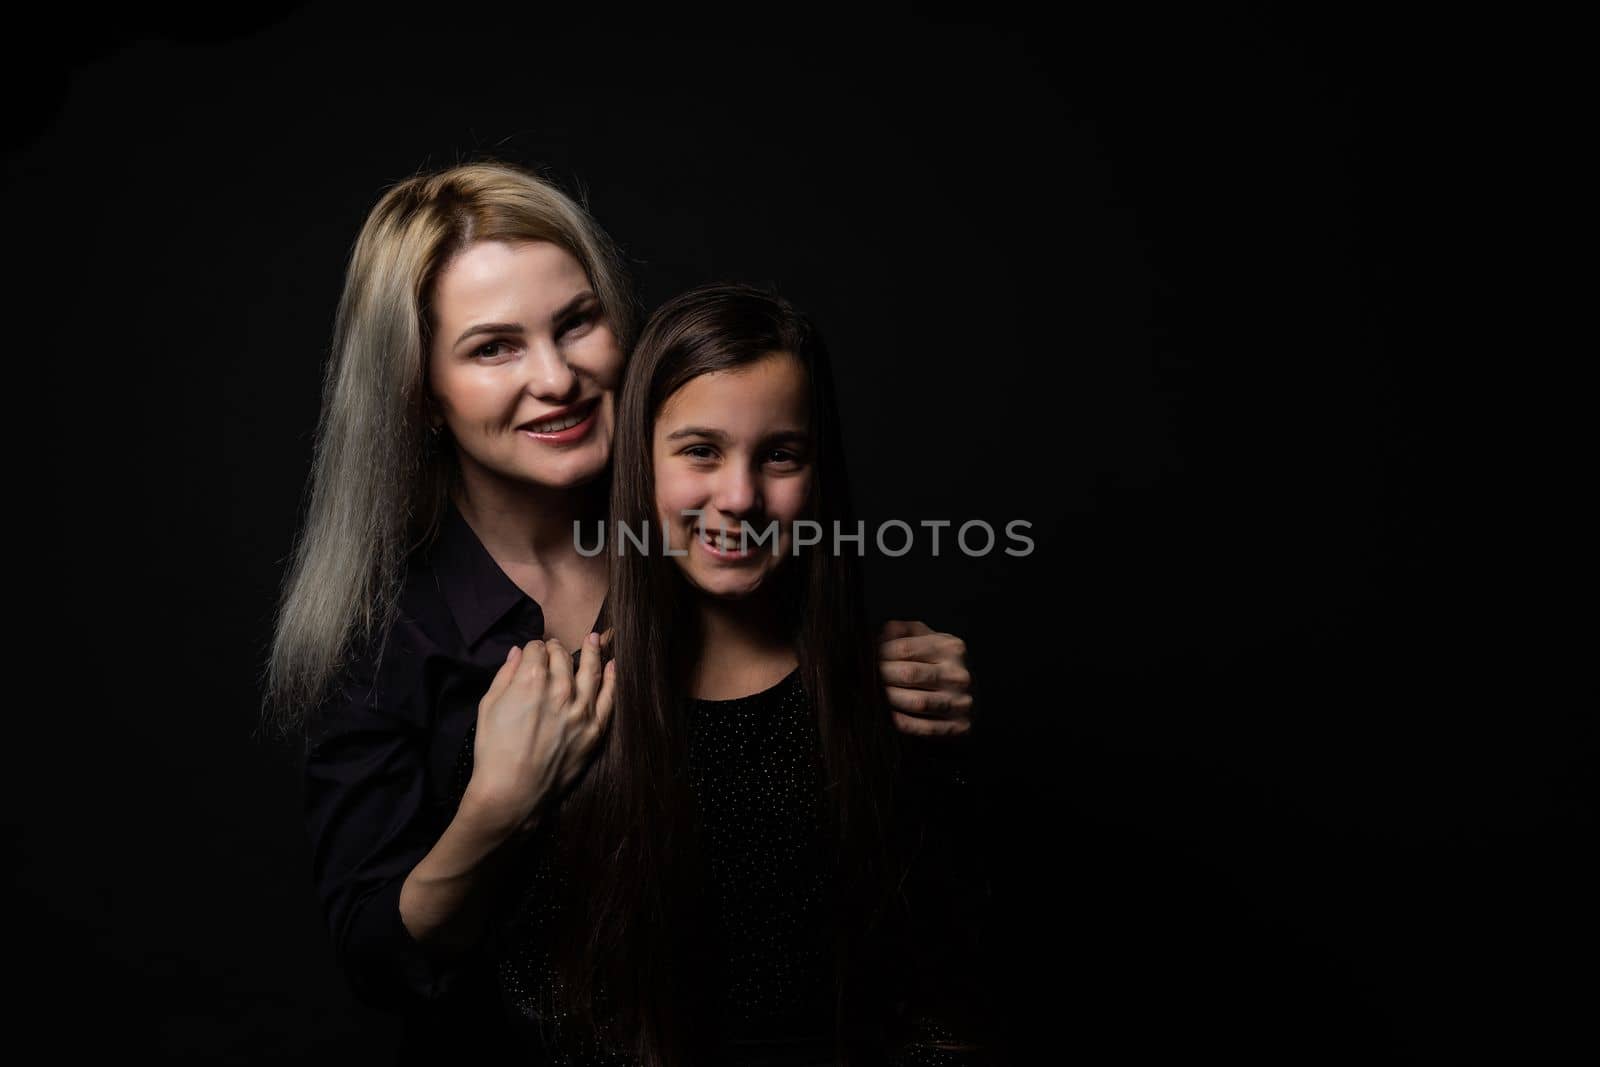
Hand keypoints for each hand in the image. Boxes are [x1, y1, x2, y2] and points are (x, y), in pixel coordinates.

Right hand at [464, 632, 616, 835]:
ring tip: (595, 639)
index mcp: (531, 680)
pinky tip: (612, 666)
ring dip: (592, 651)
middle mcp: (560, 689)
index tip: (534, 651)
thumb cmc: (494, 751)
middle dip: (557, 649)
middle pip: (562, 657)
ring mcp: (581, 710)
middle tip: (555, 649)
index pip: (537, 650)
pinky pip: (609, 698)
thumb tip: (518, 652)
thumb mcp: (488, 706)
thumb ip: (505, 674)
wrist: (512, 792)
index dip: (533, 648)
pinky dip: (612, 679)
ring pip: (590, 670)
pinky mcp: (594, 729)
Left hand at [878, 620, 973, 736]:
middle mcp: (958, 674)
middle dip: (882, 677)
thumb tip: (877, 636)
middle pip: (909, 674)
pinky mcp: (959, 726)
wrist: (974, 694)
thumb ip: (903, 631)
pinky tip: (891, 716)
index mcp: (950, 647)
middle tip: (866, 678)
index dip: (880, 654)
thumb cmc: (941, 664)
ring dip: (890, 700)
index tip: (867, 659)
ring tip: (877, 696)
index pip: (905, 648)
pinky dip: (904, 723)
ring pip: (917, 702)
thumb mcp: (927, 639)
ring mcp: (961, 701)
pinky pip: (925, 727)